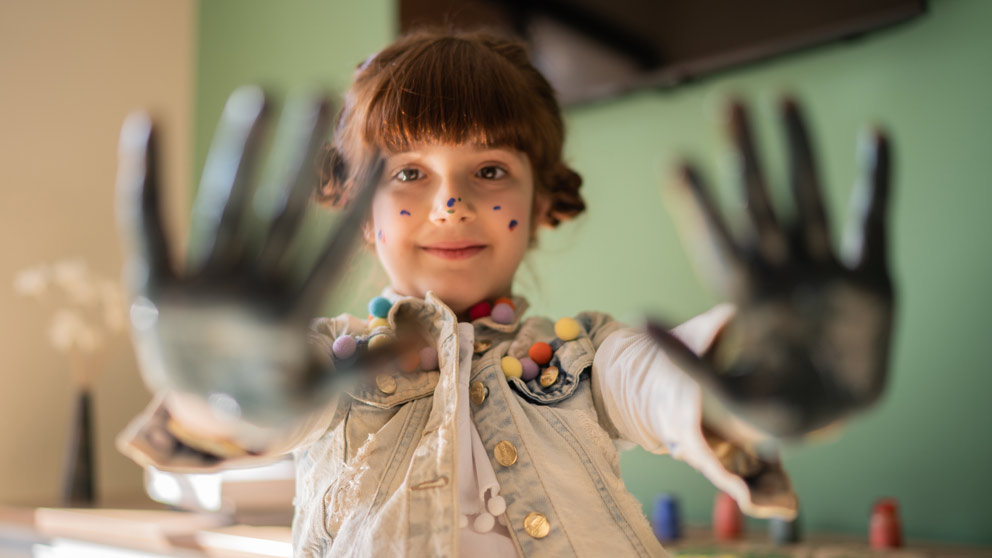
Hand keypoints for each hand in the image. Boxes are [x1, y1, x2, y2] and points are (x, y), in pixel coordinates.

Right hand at [115, 87, 379, 425]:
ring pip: (228, 204)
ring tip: (260, 95)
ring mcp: (209, 281)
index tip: (381, 156)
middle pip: (280, 212)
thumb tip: (421, 349)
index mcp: (290, 307)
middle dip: (299, 159)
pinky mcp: (158, 290)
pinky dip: (144, 180)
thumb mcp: (315, 390)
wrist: (206, 417)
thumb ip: (357, 369)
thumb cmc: (271, 401)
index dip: (353, 207)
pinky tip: (147, 125)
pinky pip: (146, 226)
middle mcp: (253, 282)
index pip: (327, 249)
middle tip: (321, 96)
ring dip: (242, 151)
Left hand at [648, 99, 894, 439]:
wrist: (832, 417)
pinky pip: (874, 220)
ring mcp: (823, 270)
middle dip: (745, 156)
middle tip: (727, 103)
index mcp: (746, 297)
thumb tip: (637, 318)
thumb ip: (688, 362)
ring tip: (783, 98)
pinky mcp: (869, 278)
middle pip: (759, 203)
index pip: (718, 241)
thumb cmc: (774, 411)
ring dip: (799, 149)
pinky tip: (874, 134)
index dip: (698, 205)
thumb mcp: (731, 397)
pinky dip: (877, 179)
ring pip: (809, 197)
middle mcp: (780, 272)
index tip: (675, 163)